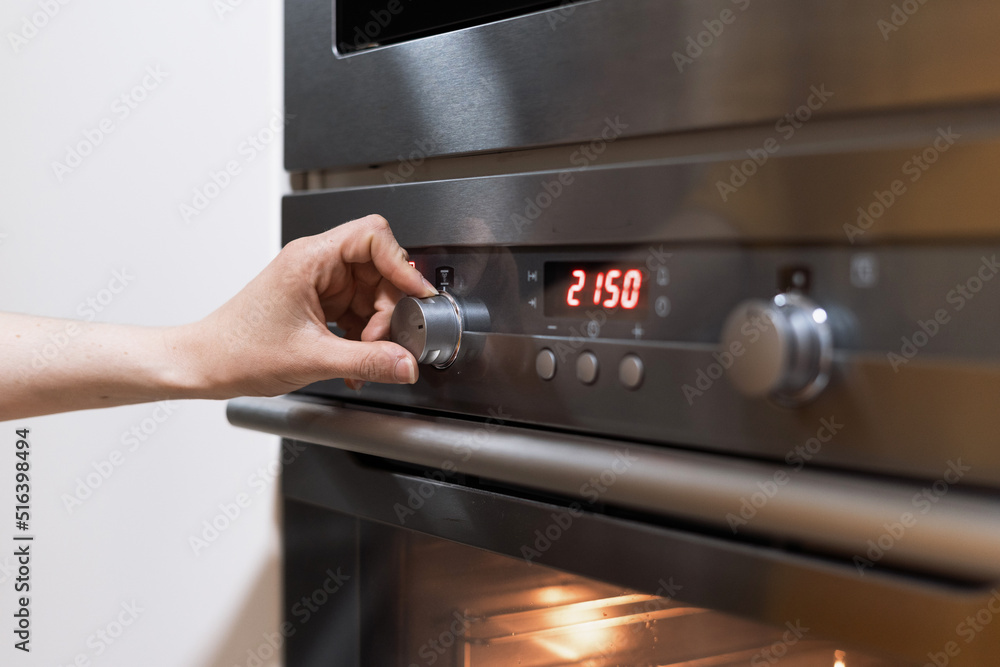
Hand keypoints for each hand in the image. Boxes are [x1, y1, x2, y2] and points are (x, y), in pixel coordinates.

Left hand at [173, 214, 436, 397]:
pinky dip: (364, 338)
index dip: (401, 263)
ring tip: (367, 359)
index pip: (372, 237)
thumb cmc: (237, 349)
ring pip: (371, 295)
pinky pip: (357, 313)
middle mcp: (316, 265)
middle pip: (379, 270)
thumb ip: (367, 360)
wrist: (206, 365)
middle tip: (385, 341)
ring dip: (377, 329)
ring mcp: (318, 285)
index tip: (416, 293)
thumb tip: (406, 362)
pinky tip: (356, 362)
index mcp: (310, 260)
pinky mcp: (318, 304)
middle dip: (388, 309)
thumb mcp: (312, 358)